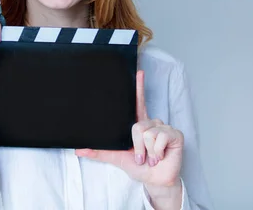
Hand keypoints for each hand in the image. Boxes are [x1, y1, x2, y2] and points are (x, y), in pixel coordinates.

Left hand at [75, 70, 183, 189]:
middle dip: (137, 146)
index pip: (138, 102)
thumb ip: (99, 152)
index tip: (139, 72)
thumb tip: (78, 150)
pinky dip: (157, 151)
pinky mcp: (174, 134)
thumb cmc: (139, 167)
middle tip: (140, 156)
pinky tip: (161, 156)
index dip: (139, 87)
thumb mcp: (116, 157)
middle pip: (137, 126)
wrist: (155, 180)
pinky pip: (159, 138)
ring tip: (151, 157)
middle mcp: (152, 123)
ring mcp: (164, 127)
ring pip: (147, 133)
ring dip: (147, 151)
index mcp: (139, 124)